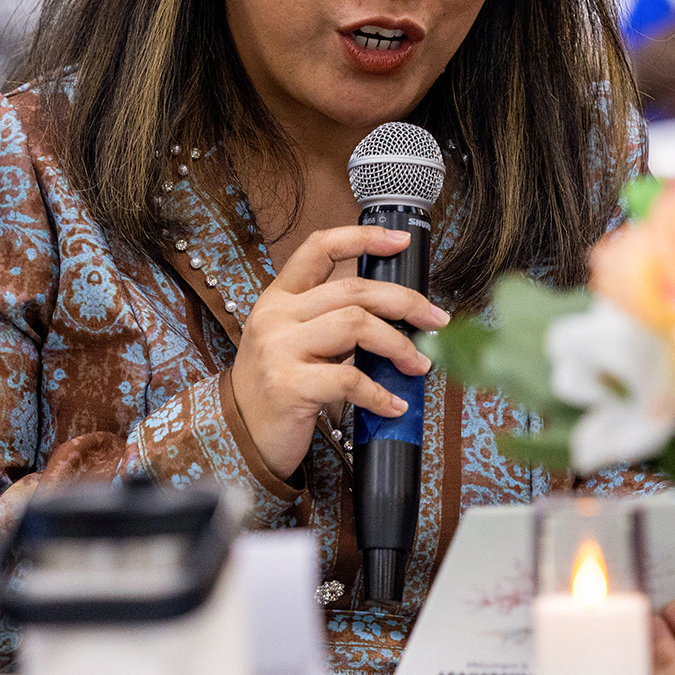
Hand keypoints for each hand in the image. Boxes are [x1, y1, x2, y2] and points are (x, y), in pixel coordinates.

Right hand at [230, 226, 450, 478]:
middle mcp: (276, 316)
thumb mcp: (293, 342)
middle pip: (353, 290)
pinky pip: (349, 379)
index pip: (319, 248)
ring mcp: (280, 349)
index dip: (362, 237)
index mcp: (279, 298)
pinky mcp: (289, 385)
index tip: (399, 240)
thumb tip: (394, 317)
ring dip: (398, 345)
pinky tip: (393, 404)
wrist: (238, 437)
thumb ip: (329, 322)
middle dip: (405, 301)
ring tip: (418, 365)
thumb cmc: (276, 389)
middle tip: (435, 320)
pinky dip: (380, 393)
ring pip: (356, 326)